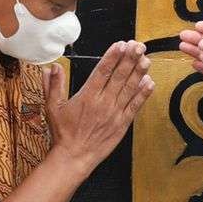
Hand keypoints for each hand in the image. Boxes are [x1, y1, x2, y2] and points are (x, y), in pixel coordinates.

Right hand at [44, 41, 154, 172]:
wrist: (74, 157)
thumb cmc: (63, 132)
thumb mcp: (53, 107)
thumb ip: (53, 86)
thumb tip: (52, 67)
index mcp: (87, 96)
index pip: (103, 71)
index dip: (113, 56)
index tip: (121, 44)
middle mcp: (103, 102)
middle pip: (119, 76)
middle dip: (130, 59)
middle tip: (138, 45)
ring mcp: (115, 113)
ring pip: (130, 88)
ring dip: (139, 72)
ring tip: (146, 58)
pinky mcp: (123, 124)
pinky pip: (135, 106)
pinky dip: (143, 94)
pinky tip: (150, 82)